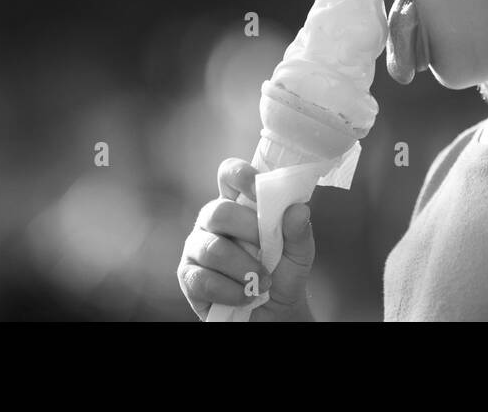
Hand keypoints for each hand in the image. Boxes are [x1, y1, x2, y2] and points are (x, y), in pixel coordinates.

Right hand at [177, 157, 316, 320]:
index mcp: (238, 204)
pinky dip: (231, 291)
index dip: (241, 175)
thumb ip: (298, 231)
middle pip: (219, 212)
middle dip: (249, 231)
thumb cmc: (282, 273)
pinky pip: (204, 280)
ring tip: (263, 282)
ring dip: (244, 269)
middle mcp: (212, 221)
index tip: (258, 187)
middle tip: (268, 250)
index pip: (229, 174)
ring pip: (213, 249)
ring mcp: (197, 247)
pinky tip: (246, 296)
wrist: (274, 313)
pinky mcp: (189, 276)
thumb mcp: (299, 253)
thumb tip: (298, 209)